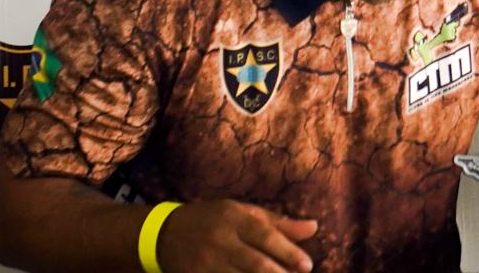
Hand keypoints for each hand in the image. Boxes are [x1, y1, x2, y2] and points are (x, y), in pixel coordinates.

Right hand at [158, 199, 317, 272]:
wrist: (164, 234)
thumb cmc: (212, 220)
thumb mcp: (242, 212)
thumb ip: (277, 223)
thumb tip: (314, 227)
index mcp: (233, 218)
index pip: (264, 235)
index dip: (287, 251)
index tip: (307, 265)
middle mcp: (219, 240)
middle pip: (253, 262)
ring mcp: (205, 264)